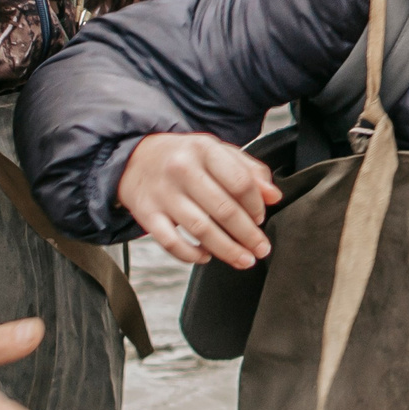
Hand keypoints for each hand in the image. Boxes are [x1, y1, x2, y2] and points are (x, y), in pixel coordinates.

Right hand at [118, 131, 281, 266]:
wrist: (134, 157)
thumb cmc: (185, 157)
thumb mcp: (217, 152)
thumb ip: (249, 171)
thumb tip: (274, 196)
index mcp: (204, 149)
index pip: (240, 182)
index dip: (256, 205)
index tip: (261, 218)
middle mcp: (182, 169)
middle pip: (223, 209)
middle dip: (248, 235)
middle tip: (261, 249)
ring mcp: (163, 193)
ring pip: (201, 229)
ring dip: (227, 250)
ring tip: (244, 260)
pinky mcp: (146, 214)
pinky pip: (171, 242)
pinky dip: (191, 255)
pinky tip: (206, 257)